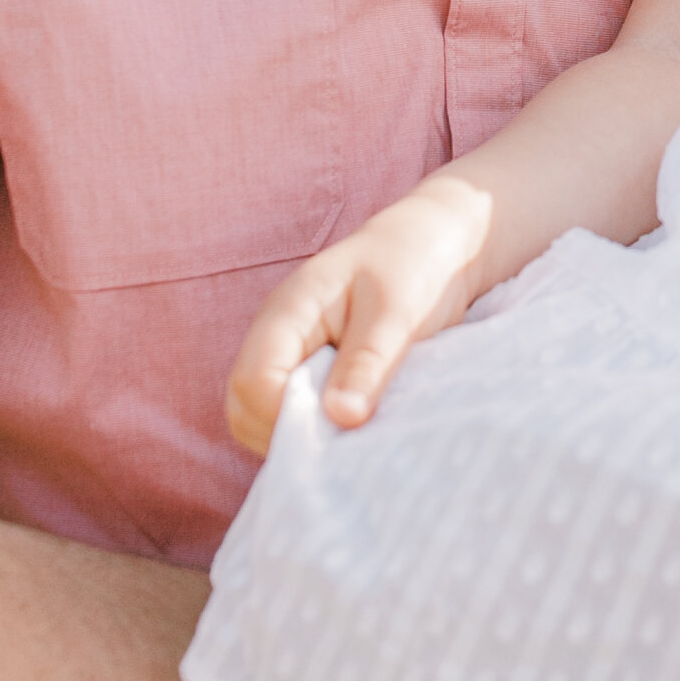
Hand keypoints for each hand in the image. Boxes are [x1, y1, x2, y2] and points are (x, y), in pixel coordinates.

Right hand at [224, 175, 496, 454]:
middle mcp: (277, 336)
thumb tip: (340, 418)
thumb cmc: (416, 266)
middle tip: (346, 438)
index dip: (286, 416)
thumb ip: (367, 363)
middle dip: (287, 433)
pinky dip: (317, 430)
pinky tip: (355, 426)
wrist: (435, 242)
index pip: (253, 382)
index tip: (341, 425)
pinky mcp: (311, 372)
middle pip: (244, 407)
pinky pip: (293, 414)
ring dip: (304, 435)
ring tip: (354, 431)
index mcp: (289, 311)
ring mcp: (290, 355)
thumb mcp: (398, 313)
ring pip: (263, 416)